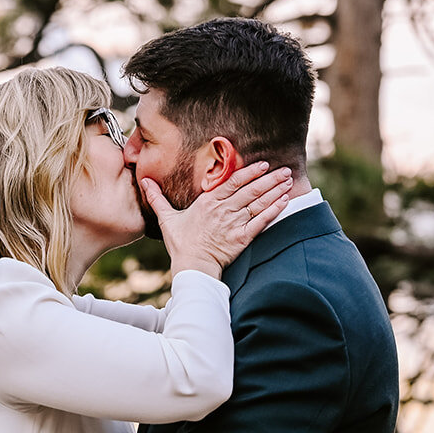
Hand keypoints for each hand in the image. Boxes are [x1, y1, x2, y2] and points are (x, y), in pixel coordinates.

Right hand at [142, 162, 293, 278]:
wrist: (192, 267)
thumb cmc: (180, 244)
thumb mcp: (167, 219)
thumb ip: (158, 199)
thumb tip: (144, 182)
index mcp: (208, 202)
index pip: (234, 182)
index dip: (250, 172)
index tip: (264, 164)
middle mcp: (223, 210)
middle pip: (251, 190)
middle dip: (270, 179)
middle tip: (285, 171)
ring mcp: (234, 223)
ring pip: (258, 203)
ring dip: (275, 191)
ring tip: (288, 182)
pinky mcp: (242, 238)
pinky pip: (261, 221)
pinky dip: (274, 211)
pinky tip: (284, 202)